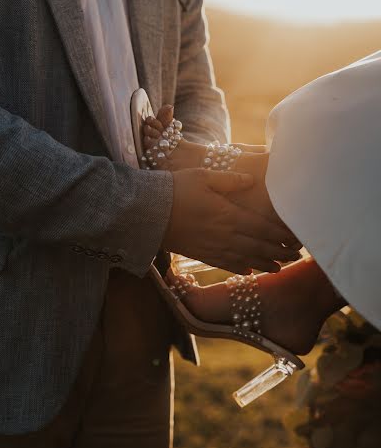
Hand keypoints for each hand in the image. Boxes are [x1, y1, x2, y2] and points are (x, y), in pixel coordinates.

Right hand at [163, 169, 300, 273]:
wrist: (149, 212)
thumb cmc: (176, 189)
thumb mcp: (204, 176)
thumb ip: (230, 180)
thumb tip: (251, 180)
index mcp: (229, 215)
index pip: (263, 228)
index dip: (281, 235)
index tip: (296, 237)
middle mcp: (225, 235)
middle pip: (259, 247)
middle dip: (280, 252)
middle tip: (297, 256)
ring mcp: (213, 247)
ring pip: (246, 259)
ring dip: (265, 264)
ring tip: (280, 268)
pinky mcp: (201, 254)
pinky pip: (225, 264)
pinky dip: (240, 268)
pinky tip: (249, 271)